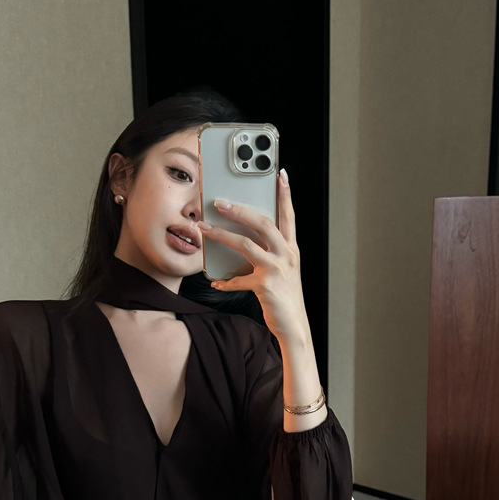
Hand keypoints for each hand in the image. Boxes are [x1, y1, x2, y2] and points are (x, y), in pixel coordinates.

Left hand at [197, 169, 308, 338]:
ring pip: (246, 245)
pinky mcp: (265, 286)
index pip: (288, 215)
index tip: (280, 174)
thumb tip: (244, 237)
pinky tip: (215, 281)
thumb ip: (270, 252)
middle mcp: (287, 255)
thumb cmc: (285, 295)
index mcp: (291, 248)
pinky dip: (224, 281)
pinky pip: (238, 280)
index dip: (285, 194)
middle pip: (263, 223)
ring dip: (221, 235)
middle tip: (220, 201)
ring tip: (204, 227)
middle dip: (240, 210)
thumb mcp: (284, 269)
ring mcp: (277, 270)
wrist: (294, 325)